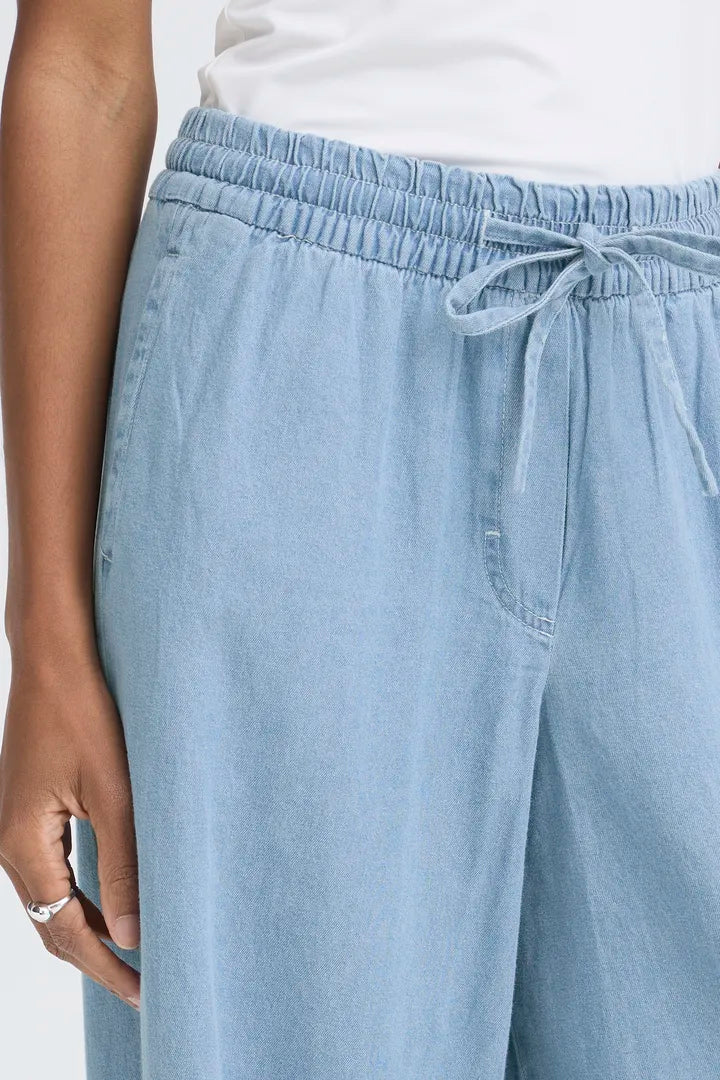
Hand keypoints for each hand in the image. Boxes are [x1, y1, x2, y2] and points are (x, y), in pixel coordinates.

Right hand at [0, 644, 140, 1009]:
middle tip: (142, 982)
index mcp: (22, 845)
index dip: (104, 966)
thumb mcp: (114, 792)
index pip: (63, 930)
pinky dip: (79, 894)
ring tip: (130, 950)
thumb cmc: (83, 713)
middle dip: (95, 956)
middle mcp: (7, 843)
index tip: (144, 990)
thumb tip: (132, 934)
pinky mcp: (26, 809)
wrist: (52, 658)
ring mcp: (13, 826)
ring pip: (49, 898)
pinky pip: (49, 869)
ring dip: (87, 926)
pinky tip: (109, 899)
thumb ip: (123, 864)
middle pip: (50, 922)